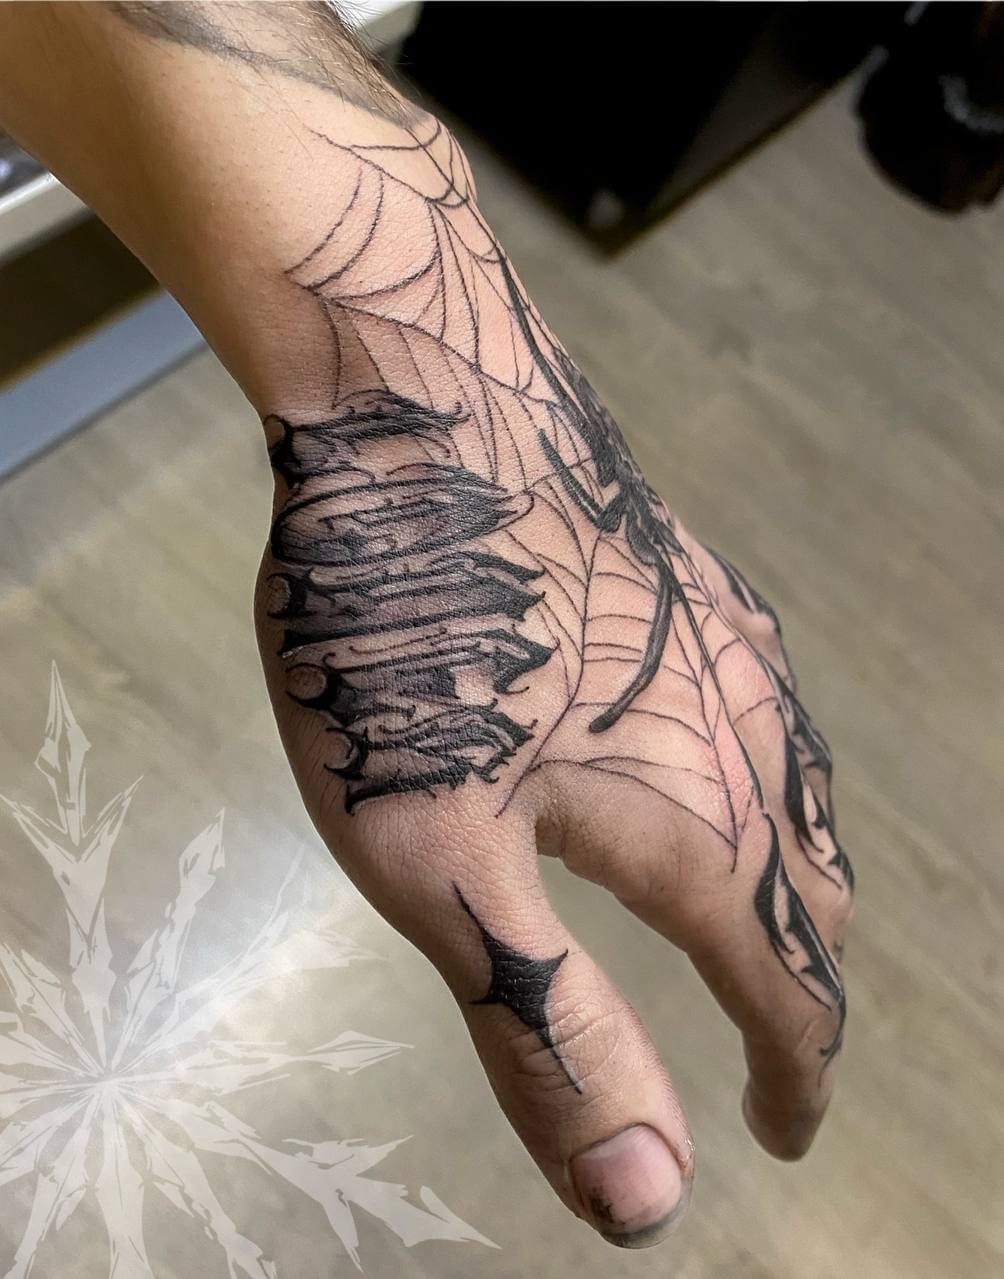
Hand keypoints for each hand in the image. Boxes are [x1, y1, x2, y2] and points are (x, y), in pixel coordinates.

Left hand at [254, 117, 853, 1247]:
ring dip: (794, 884)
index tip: (779, 1133)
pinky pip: (765, 715)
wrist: (424, 407)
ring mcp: (727, 646)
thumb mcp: (440, 864)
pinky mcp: (692, 582)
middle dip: (800, 988)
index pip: (789, 994)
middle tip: (770, 1043)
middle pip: (813, 895)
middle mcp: (746, 738)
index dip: (790, 1079)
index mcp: (698, 831)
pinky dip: (764, 788)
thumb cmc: (410, 639)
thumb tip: (649, 1203)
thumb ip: (548, 1027)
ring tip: (760, 923)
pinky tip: (721, 759)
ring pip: (800, 796)